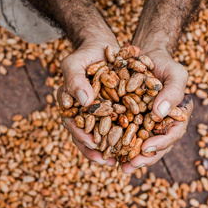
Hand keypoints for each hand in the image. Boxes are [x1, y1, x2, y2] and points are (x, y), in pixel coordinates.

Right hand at [57, 38, 119, 165]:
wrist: (102, 46)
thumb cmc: (84, 55)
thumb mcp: (74, 64)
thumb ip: (74, 81)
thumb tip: (85, 101)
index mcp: (71, 108)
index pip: (73, 127)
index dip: (82, 137)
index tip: (93, 144)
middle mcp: (84, 114)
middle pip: (88, 137)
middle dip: (97, 150)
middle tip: (107, 161)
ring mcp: (100, 113)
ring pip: (103, 135)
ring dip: (111, 148)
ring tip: (122, 160)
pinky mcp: (116, 109)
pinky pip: (119, 125)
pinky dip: (125, 135)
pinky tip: (135, 144)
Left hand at [121, 50, 192, 172]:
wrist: (146, 54)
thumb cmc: (165, 63)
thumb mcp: (175, 73)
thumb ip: (172, 92)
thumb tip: (159, 114)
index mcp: (178, 116)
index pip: (173, 133)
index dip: (161, 143)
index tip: (147, 148)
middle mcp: (162, 124)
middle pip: (156, 145)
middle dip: (144, 157)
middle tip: (130, 166)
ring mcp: (146, 123)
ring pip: (140, 144)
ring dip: (130, 156)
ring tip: (120, 166)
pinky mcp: (130, 119)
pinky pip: (125, 132)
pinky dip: (117, 142)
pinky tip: (106, 150)